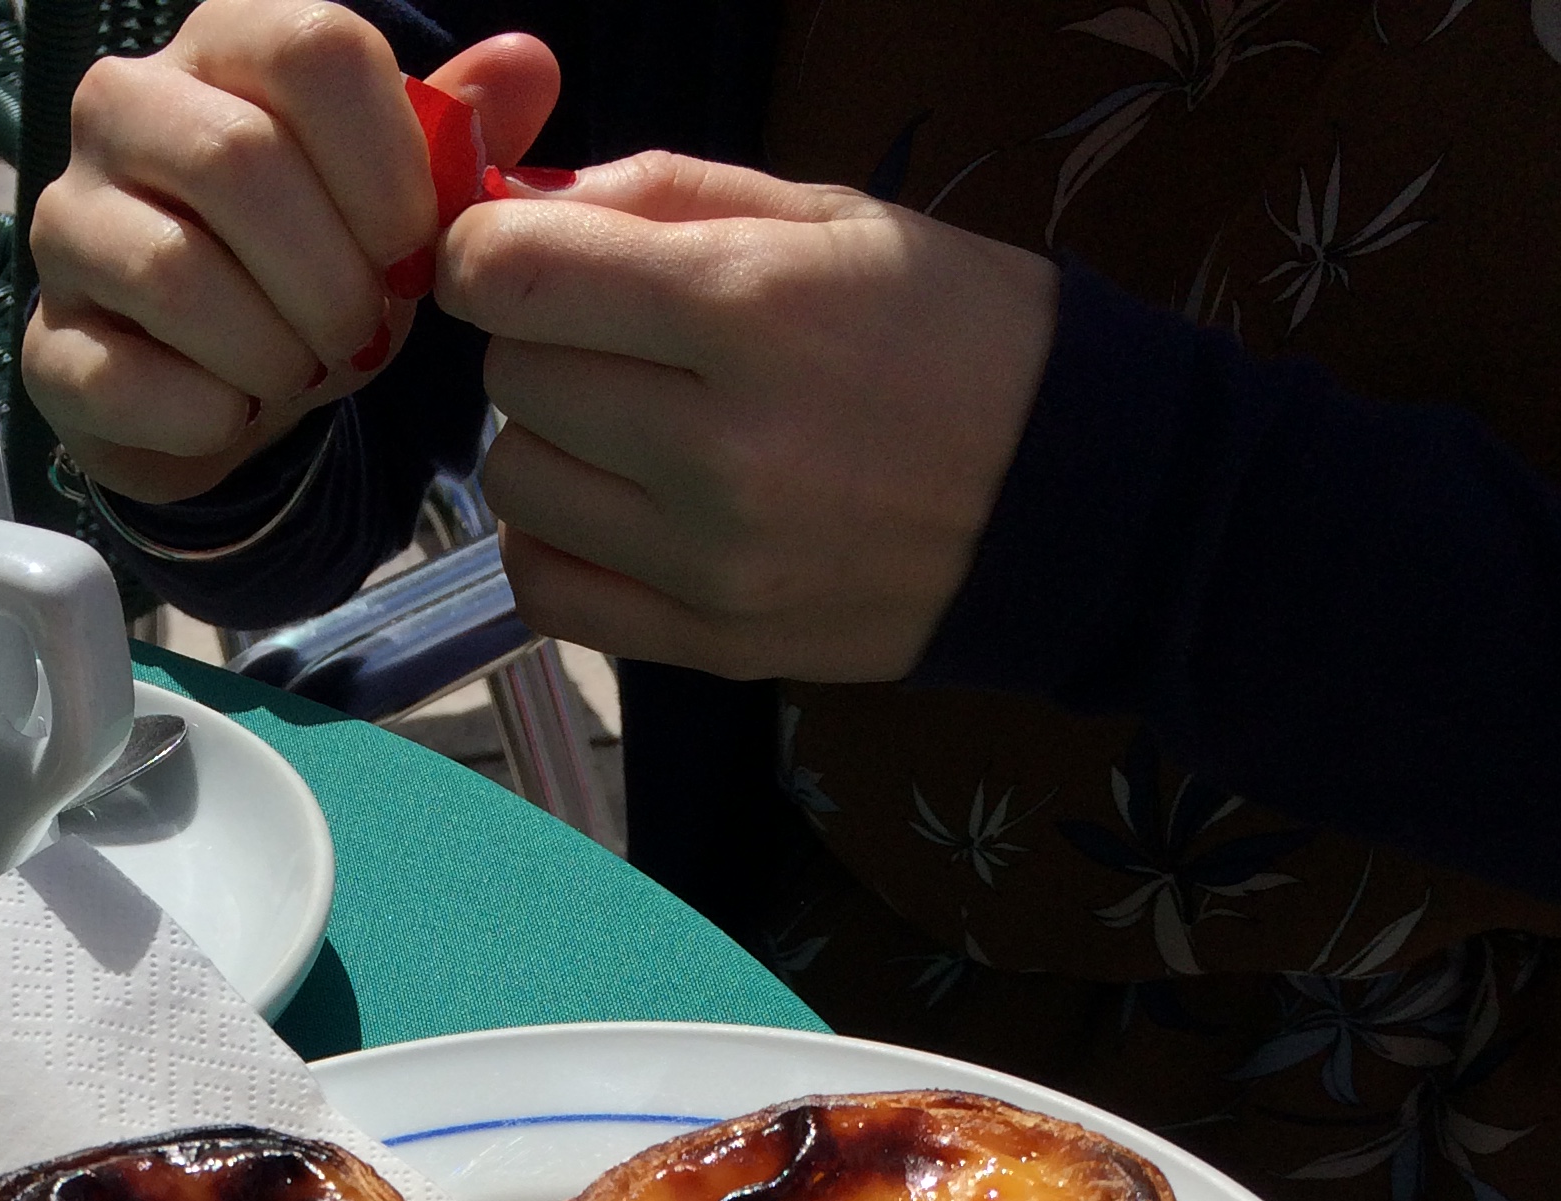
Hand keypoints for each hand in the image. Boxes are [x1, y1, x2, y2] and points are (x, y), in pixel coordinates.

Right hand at [23, 4, 558, 507]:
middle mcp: (124, 108)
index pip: (315, 50)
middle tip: (363, 336)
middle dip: (333, 279)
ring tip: (304, 372)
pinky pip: (130, 380)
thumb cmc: (307, 271)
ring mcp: (69, 223)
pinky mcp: (48, 342)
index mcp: (222, 46)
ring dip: (276, 352)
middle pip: (241, 164)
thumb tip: (529, 65)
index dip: (388, 169)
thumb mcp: (394, 201)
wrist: (218, 387)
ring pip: (179, 275)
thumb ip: (455, 133)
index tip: (413, 253)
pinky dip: (213, 416)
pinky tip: (236, 411)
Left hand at [435, 155, 1058, 682]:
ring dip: (545, 446)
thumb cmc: (958, 336)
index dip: (487, 250)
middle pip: (513, 380)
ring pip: (517, 487)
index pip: (518, 277)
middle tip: (610, 340)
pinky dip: (552, 547)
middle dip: (539, 342)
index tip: (512, 252)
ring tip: (622, 429)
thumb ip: (664, 197)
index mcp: (749, 309)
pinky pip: (549, 596)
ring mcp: (713, 560)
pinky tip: (607, 513)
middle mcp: (719, 446)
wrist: (1073, 494)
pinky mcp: (716, 642)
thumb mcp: (830, 217)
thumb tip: (525, 203)